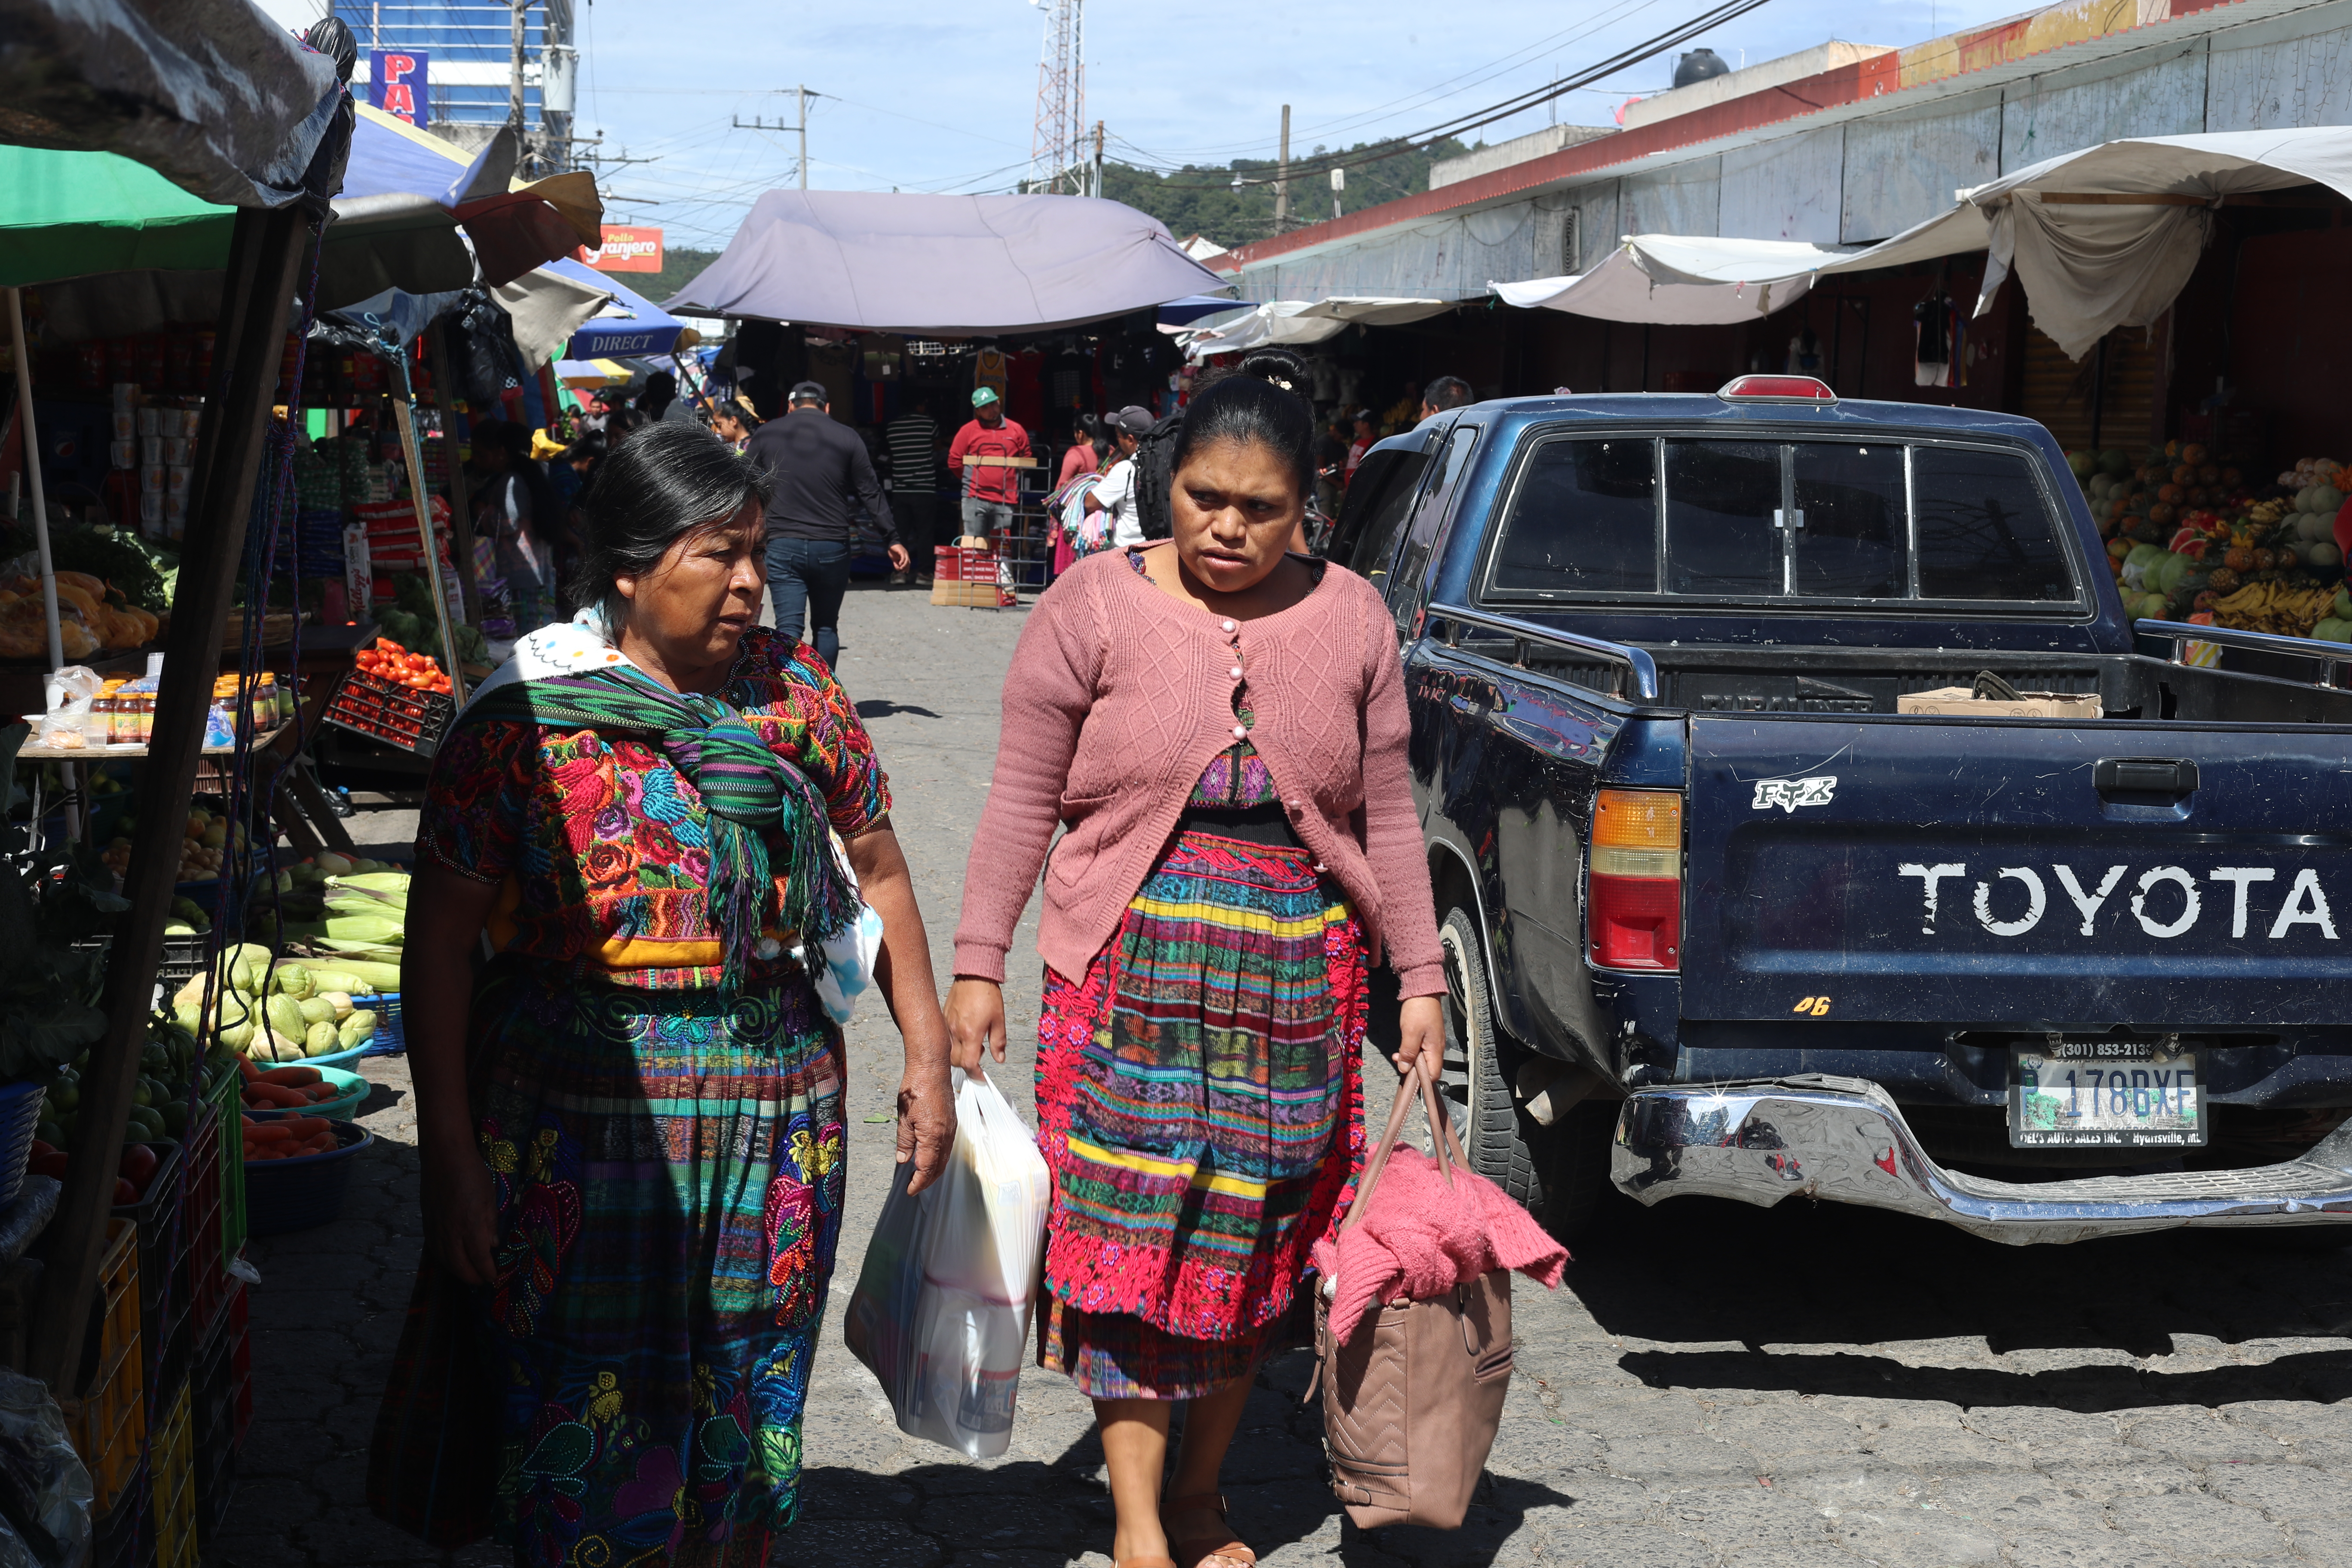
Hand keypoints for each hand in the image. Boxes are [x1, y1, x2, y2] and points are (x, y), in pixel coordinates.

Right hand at [421, 1139, 497, 1285]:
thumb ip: (490, 1224)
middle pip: (460, 1267)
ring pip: (445, 1260)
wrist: (444, 1158)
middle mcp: (451, 1233)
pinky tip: (451, 1259)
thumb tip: (492, 1245)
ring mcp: (436, 1229)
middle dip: (472, 1278)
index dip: (487, 1272)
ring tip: (468, 1274)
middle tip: (482, 1280)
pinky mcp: (426, 1223)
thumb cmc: (473, 1174)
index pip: (479, 1260)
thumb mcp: (490, 1198)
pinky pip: (435, 1249)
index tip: (494, 1277)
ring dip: (457, 1271)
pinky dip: (445, 1260)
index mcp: (470, 1227)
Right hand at [887, 542, 910, 571]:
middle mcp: (906, 555)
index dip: (907, 568)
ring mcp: (904, 553)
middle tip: (903, 571)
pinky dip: (902, 561)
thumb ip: (896, 564)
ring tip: (901, 568)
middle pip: (908, 562)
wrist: (890, 544)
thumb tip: (898, 569)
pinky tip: (900, 564)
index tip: (905, 572)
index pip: (908, 563)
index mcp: (905, 556)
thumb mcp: (894, 559)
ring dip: (904, 565)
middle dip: (906, 568)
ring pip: (907, 560)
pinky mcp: (902, 551)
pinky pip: (903, 557)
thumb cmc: (892, 551)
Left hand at [896, 1058, 956, 1194]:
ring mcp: (951, 1128)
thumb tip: (903, 1160)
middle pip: (939, 1166)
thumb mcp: (904, 1118)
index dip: (919, 1182)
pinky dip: (939, 1157)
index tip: (911, 1190)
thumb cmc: (916, 1089)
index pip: (927, 1168)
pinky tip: (931, 1156)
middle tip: (916, 1187)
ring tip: (922, 1176)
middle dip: (928, 1179)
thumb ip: (905, 1142)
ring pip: (945, 1157)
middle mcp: (946, 1135)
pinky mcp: (952, 1121)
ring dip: (934, 1169)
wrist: (931, 1068)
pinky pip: (947, 1146)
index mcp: (933, 1137)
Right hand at [945, 976, 1006, 1072]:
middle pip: (955, 1061)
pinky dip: (953, 1041)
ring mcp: (947, 1024)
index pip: (967, 1064)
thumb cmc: (988, 995)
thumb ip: (999, 1042)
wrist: (974, 974)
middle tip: (978, 1054)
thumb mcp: (999, 1020)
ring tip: (972, 1041)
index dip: (974, 1073)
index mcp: (970, 1033)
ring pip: (948, 1050)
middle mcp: (955, 1031)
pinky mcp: (943, 1017)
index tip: (980, 1076)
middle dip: (966, 1064)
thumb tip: (999, 1059)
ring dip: (959, 1053)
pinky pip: (945, 1036)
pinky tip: (965, 1032)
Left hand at [1393, 995, 1444, 1079]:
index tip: (1406, 1076)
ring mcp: (1433, 1041)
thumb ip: (1408, 1053)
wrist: (1423, 990)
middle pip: (1427, 1068)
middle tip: (1398, 1061)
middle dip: (1412, 1069)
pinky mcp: (1428, 1036)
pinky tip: (1402, 1047)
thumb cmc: (1418, 1010)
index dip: (1421, 1079)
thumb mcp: (1410, 1033)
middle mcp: (1437, 1047)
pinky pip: (1420, 1050)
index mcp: (1436, 1049)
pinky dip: (1411, 1051)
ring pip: (1422, 1059)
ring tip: (1397, 1055)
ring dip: (1410, 1059)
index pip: (1433, 1074)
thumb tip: (1404, 1069)